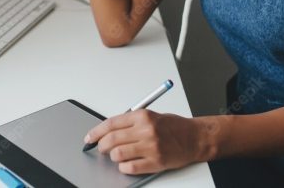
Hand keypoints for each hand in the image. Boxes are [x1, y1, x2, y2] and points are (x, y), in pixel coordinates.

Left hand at [84, 110, 202, 174]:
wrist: (194, 137)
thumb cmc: (173, 126)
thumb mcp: (151, 116)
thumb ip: (130, 122)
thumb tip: (108, 131)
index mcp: (142, 116)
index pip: (111, 124)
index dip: (96, 132)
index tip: (89, 138)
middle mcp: (146, 130)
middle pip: (112, 139)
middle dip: (102, 146)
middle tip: (102, 149)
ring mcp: (151, 147)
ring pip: (118, 154)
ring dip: (114, 157)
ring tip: (118, 155)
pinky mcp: (156, 162)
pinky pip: (130, 167)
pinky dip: (124, 167)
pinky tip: (127, 164)